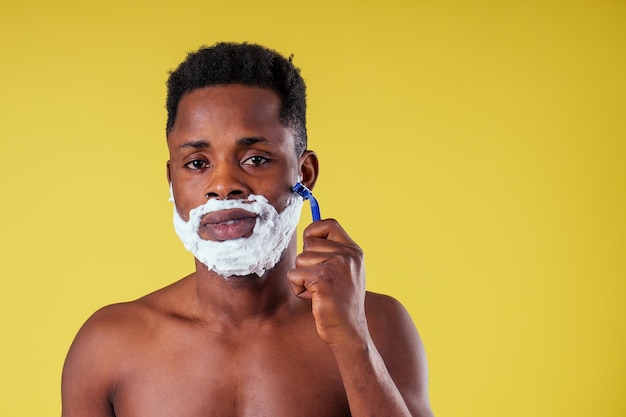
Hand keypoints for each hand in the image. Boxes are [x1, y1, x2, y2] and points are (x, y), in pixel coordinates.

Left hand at [287, 219, 368, 348]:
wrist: (349, 332)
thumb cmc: (341, 303)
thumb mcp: (344, 272)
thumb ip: (332, 252)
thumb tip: (307, 234)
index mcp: (354, 251)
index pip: (329, 223)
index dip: (313, 231)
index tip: (310, 245)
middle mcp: (348, 255)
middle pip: (308, 243)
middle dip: (306, 263)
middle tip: (320, 282)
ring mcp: (337, 266)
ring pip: (299, 260)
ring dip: (302, 278)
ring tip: (319, 292)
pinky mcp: (324, 280)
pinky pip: (295, 275)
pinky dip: (299, 289)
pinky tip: (315, 299)